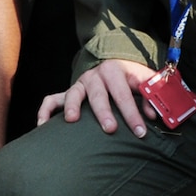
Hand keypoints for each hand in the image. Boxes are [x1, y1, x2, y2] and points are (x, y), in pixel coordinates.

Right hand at [39, 58, 157, 135]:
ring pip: (73, 94)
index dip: (133, 114)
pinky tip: (43, 126)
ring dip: (72, 106)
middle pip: (98, 95)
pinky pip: (52, 100)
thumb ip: (150, 96)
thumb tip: (152, 115)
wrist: (112, 63)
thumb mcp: (143, 81)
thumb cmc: (129, 77)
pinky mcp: (67, 93)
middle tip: (110, 129)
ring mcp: (79, 85)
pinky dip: (45, 111)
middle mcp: (94, 76)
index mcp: (115, 71)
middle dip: (104, 112)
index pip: (124, 94)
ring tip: (72, 121)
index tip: (140, 132)